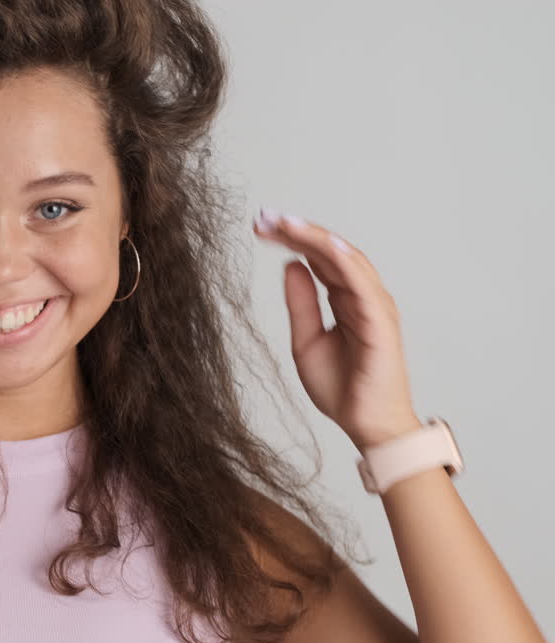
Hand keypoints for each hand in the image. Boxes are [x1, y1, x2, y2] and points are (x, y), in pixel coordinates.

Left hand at [253, 208, 422, 451]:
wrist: (366, 425)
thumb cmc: (342, 387)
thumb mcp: (306, 341)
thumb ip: (301, 303)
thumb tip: (291, 265)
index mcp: (346, 299)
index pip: (319, 258)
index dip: (292, 239)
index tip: (261, 225)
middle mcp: (363, 296)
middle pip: (331, 252)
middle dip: (298, 231)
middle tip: (265, 216)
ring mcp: (375, 306)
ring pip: (347, 259)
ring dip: (316, 237)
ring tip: (286, 222)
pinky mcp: (381, 322)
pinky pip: (364, 285)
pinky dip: (347, 261)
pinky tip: (324, 244)